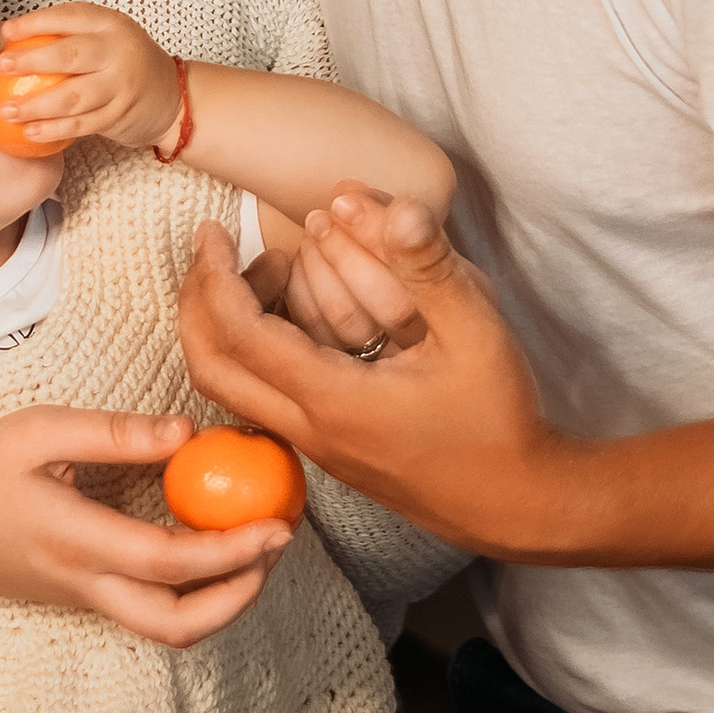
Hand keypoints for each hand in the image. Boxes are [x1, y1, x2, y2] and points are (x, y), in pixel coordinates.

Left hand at [0, 2, 182, 153]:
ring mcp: (121, 86)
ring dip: (36, 105)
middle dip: (31, 60)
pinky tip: (30, 132)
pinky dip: (54, 130)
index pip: (69, 16)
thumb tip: (13, 40)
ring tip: (6, 111)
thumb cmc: (124, 63)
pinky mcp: (119, 116)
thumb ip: (72, 36)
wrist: (172, 96)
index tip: (7, 31)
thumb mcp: (107, 38)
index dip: (35, 22)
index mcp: (111, 24)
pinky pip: (81, 125)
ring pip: (72, 96)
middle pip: (69, 55)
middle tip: (2, 66)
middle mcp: (119, 52)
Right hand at [0, 408, 295, 641]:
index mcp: (72, 541)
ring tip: (257, 548)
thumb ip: (112, 433)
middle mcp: (85, 584)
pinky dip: (197, 592)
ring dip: (224, 600)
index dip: (230, 552)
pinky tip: (216, 548)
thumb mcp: (34, 433)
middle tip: (277, 545)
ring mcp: (87, 601)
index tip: (276, 525)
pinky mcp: (88, 601)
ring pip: (168, 629)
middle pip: (176, 625)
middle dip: (240, 595)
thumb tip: (187, 433)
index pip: (166, 563)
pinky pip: (153, 613)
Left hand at [178, 192, 578, 554]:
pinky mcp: (328, 451)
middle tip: (215, 249)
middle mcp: (309, 430)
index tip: (213, 230)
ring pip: (231, 388)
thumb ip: (432, 267)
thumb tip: (399, 209)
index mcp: (333, 401)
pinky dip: (253, 350)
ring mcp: (314, 447)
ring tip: (267, 271)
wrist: (516, 503)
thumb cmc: (499, 421)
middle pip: (210, 368)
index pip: (239, 334)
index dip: (214, 275)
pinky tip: (295, 315)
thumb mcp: (477, 333)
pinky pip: (262, 397)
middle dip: (197, 301)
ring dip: (225, 326)